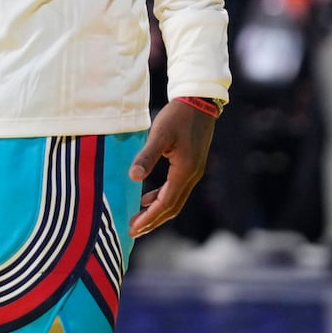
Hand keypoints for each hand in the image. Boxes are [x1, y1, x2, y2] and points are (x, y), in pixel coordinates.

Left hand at [127, 100, 215, 237]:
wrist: (199, 101)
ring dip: (157, 212)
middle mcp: (192, 176)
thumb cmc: (178, 116)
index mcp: (184, 171)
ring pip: (175, 200)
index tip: (132, 229)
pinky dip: (162, 198)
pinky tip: (148, 197)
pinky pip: (176, 190)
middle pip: (172, 207)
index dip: (149, 218)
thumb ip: (147, 156)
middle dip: (153, 221)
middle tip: (133, 231)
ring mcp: (193, 172)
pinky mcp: (191, 165)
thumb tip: (133, 177)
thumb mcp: (160, 134)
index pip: (166, 203)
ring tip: (139, 219)